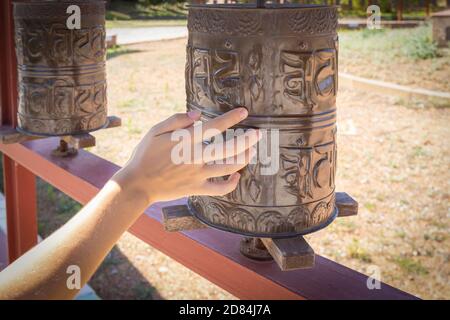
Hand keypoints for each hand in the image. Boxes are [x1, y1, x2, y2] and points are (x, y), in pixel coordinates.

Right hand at [113, 108, 259, 204]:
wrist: (137, 184)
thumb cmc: (145, 155)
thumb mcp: (155, 131)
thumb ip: (176, 120)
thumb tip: (197, 114)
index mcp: (185, 140)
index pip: (214, 127)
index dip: (231, 118)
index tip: (244, 112)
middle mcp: (195, 157)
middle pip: (228, 148)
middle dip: (247, 140)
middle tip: (258, 134)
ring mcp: (197, 174)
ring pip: (228, 167)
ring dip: (243, 159)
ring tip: (251, 151)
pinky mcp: (197, 188)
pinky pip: (220, 189)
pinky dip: (231, 183)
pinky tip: (236, 176)